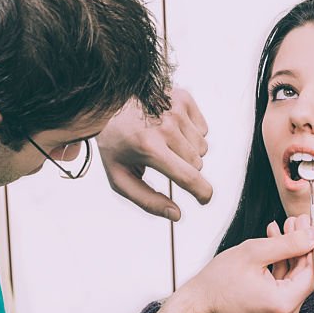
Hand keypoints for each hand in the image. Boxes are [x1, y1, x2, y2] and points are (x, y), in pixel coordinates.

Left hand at [95, 88, 211, 220]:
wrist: (109, 104)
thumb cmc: (115, 142)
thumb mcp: (121, 177)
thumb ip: (147, 200)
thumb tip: (176, 214)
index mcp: (149, 147)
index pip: (188, 176)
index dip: (202, 193)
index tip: (204, 199)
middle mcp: (165, 126)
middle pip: (197, 164)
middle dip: (185, 168)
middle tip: (163, 160)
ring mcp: (176, 109)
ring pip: (202, 148)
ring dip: (188, 151)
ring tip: (165, 142)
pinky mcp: (183, 98)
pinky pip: (202, 129)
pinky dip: (191, 133)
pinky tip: (171, 128)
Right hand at [173, 219, 313, 312]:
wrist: (195, 308)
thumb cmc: (215, 285)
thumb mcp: (253, 253)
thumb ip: (290, 243)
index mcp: (284, 304)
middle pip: (306, 275)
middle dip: (302, 245)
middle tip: (297, 221)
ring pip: (294, 278)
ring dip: (290, 253)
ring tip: (283, 227)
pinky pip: (284, 287)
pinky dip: (281, 266)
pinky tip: (274, 245)